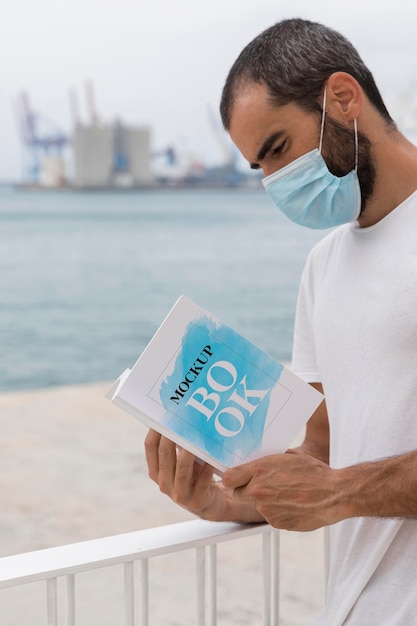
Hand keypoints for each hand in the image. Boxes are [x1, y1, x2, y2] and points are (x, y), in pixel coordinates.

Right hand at [144, 429, 263, 522]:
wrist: (210, 505)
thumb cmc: (194, 477)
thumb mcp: (179, 464)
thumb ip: (175, 447)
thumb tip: (177, 417)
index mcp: (156, 472)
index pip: (150, 446)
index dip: (156, 429)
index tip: (165, 413)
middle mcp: (164, 483)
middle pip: (165, 454)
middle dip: (173, 434)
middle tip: (183, 418)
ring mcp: (179, 494)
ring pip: (183, 467)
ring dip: (190, 449)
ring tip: (197, 433)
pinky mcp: (197, 499)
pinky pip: (203, 478)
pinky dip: (208, 464)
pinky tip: (213, 453)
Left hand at [222, 449, 340, 530]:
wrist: (334, 494)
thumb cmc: (314, 472)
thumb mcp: (289, 456)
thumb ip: (268, 461)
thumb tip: (258, 462)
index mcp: (260, 470)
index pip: (228, 477)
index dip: (232, 478)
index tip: (235, 478)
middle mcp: (258, 491)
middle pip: (238, 494)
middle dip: (246, 490)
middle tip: (262, 486)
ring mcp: (266, 509)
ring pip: (256, 505)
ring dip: (265, 501)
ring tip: (287, 493)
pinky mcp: (276, 523)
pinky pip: (271, 516)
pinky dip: (278, 511)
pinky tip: (293, 504)